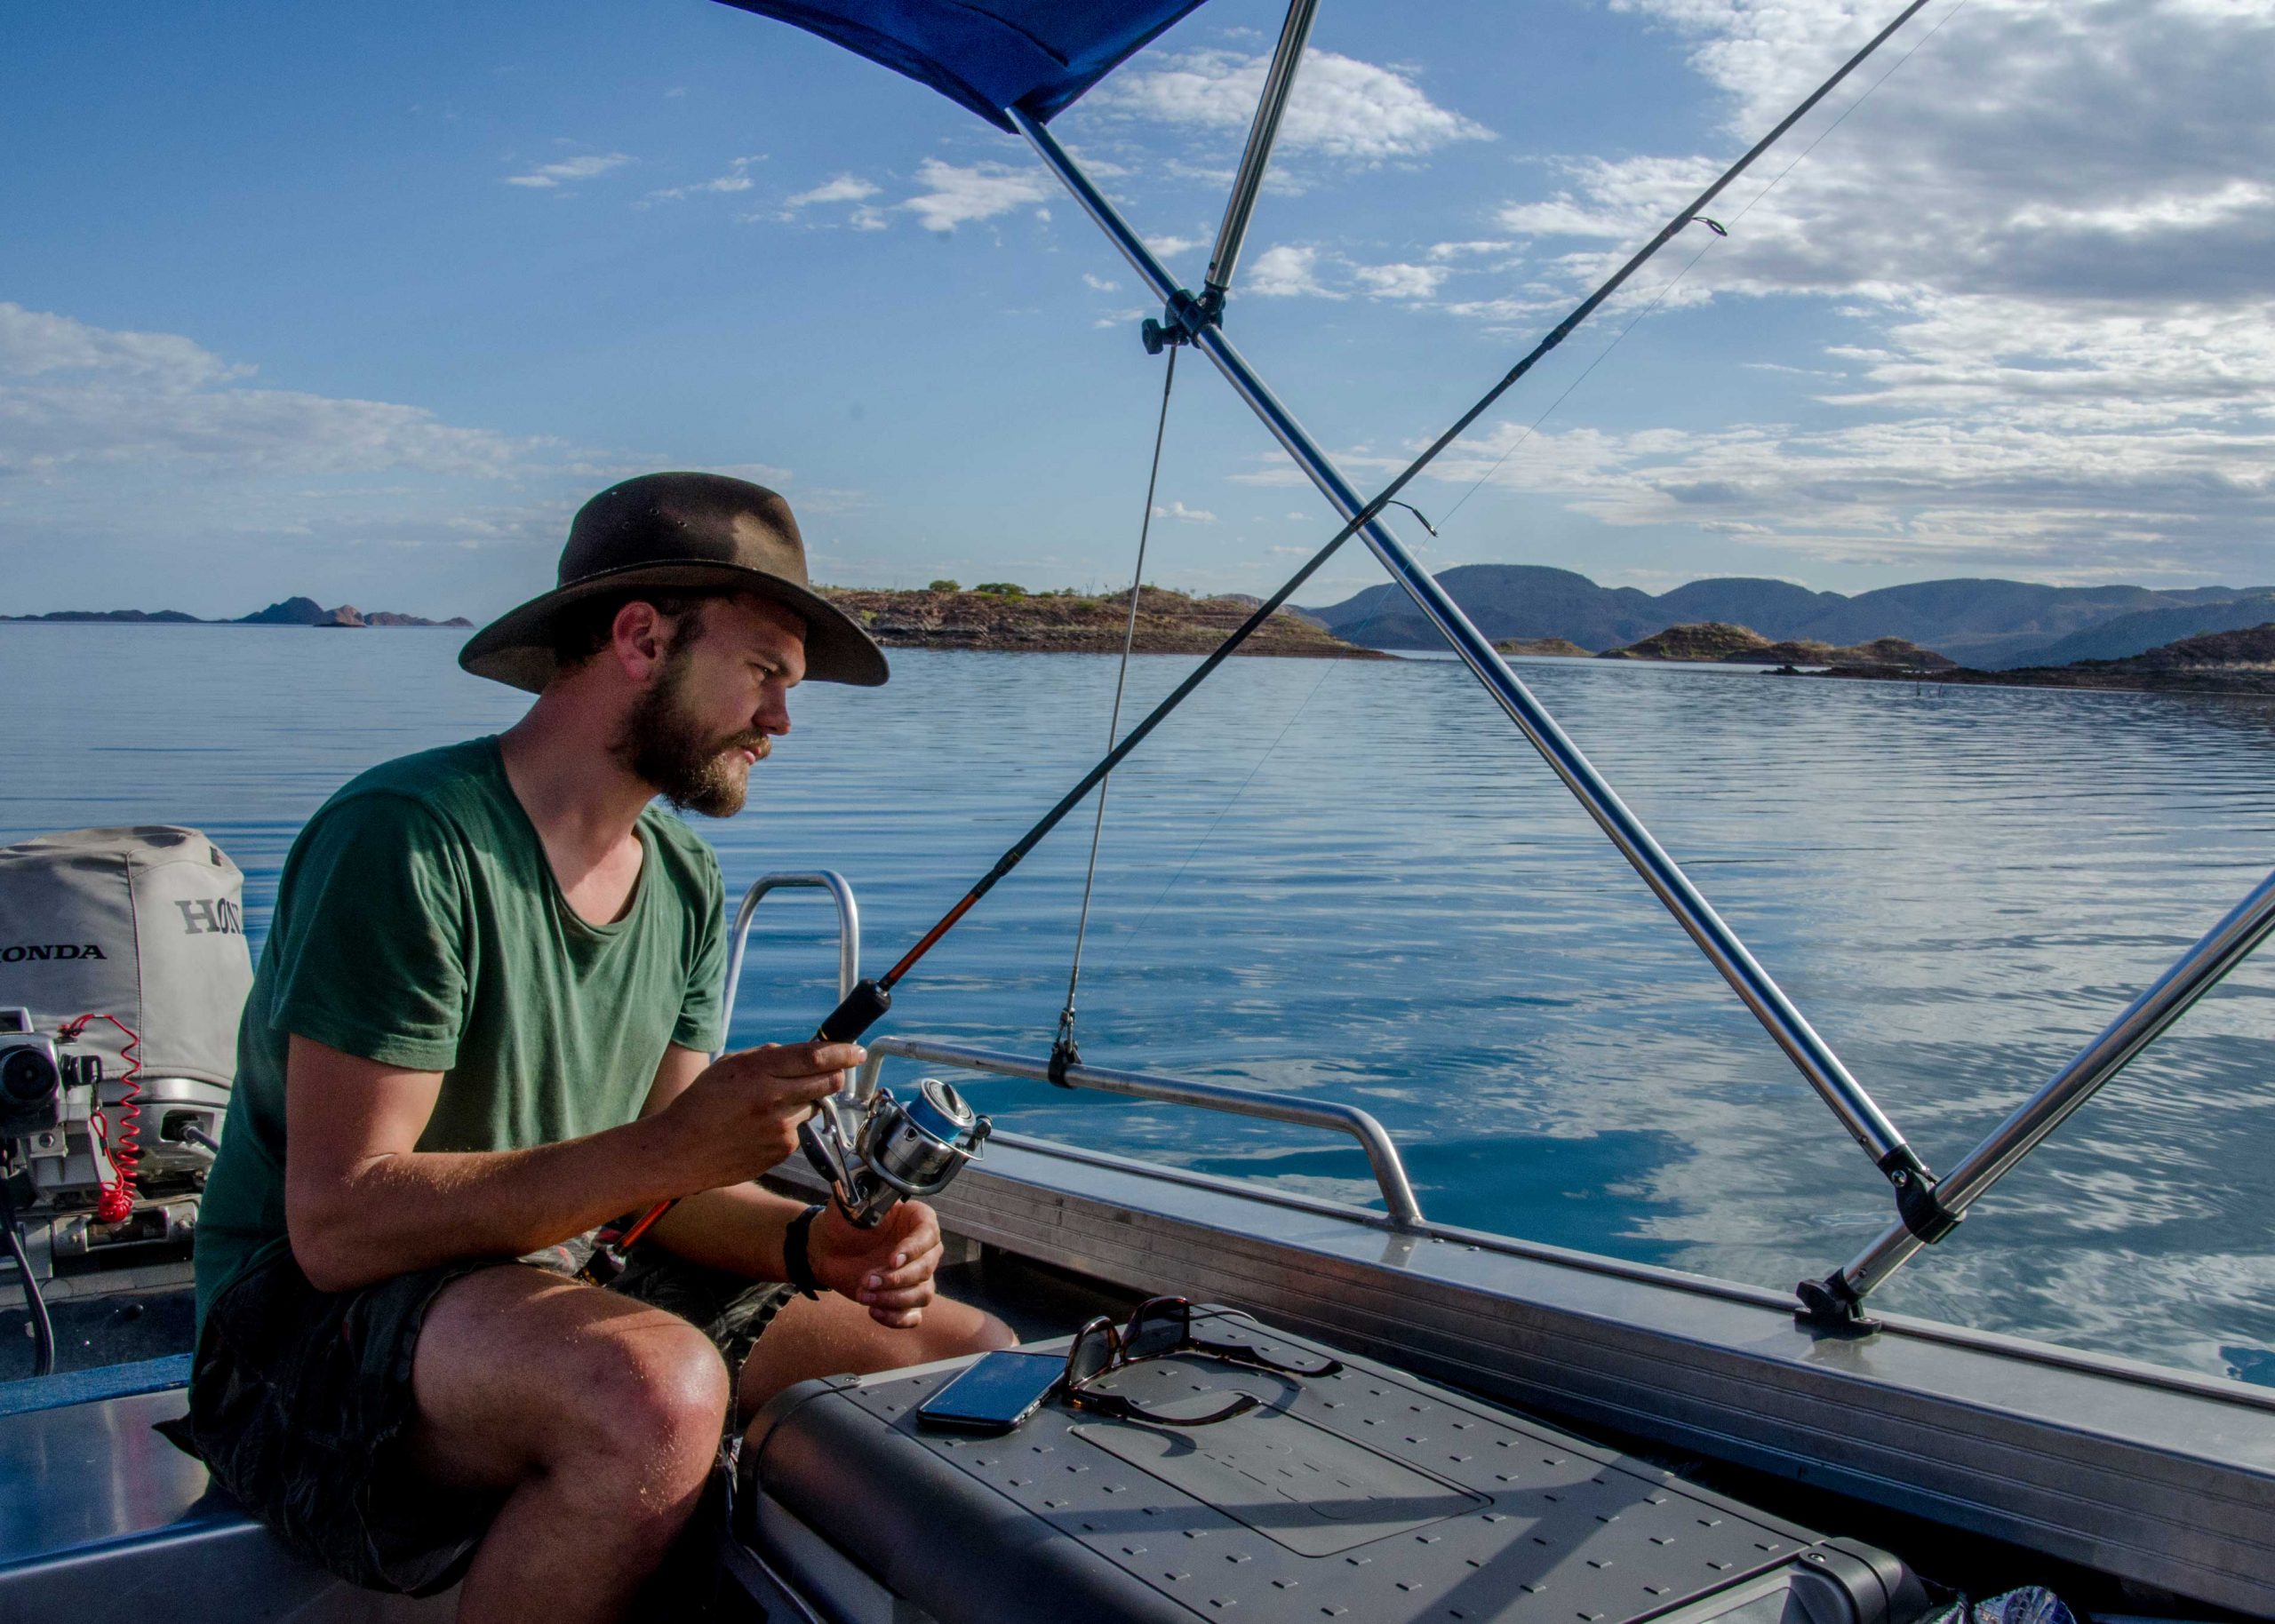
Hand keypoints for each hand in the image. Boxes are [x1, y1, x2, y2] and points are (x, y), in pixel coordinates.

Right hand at [655, 1041, 862, 1190]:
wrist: (679, 1152)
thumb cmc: (701, 1104)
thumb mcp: (729, 1066)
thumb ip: (767, 1056)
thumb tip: (802, 1053)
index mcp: (758, 1072)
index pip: (815, 1056)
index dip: (843, 1051)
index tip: (856, 1050)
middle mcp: (773, 1099)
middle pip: (828, 1082)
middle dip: (835, 1073)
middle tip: (832, 1070)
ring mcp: (780, 1128)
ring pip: (812, 1106)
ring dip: (803, 1101)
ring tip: (769, 1106)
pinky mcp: (781, 1151)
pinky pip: (798, 1130)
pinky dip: (788, 1124)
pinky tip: (759, 1128)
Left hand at [807, 1199, 943, 1329]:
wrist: (827, 1248)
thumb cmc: (843, 1223)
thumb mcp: (852, 1204)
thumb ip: (866, 1198)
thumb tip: (875, 1193)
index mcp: (917, 1220)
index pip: (928, 1236)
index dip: (912, 1250)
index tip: (891, 1259)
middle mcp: (922, 1249)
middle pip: (927, 1268)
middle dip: (897, 1278)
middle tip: (869, 1280)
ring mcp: (915, 1276)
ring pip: (924, 1294)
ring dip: (895, 1299)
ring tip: (865, 1295)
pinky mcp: (903, 1299)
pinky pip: (913, 1316)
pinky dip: (896, 1318)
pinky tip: (873, 1310)